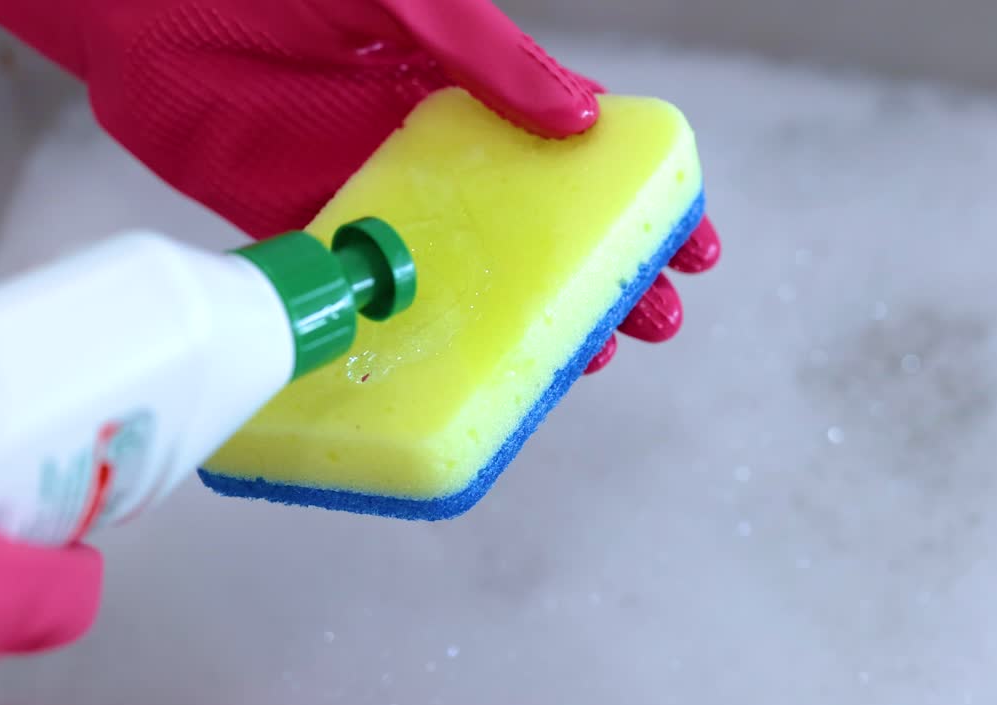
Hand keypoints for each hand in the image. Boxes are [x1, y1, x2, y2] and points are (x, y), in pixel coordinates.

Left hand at [0, 0, 720, 372]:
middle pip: (533, 227)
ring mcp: (372, 191)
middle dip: (601, 273)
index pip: (570, 155)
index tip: (690, 235)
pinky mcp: (305, 225)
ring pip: (469, 270)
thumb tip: (580, 116)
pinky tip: (466, 360)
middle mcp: (428, 149)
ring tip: (593, 355)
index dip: (632, 197)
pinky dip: (421, 326)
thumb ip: (487, 51)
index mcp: (464, 87)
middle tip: (656, 318)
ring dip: (530, 314)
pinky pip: (374, 287)